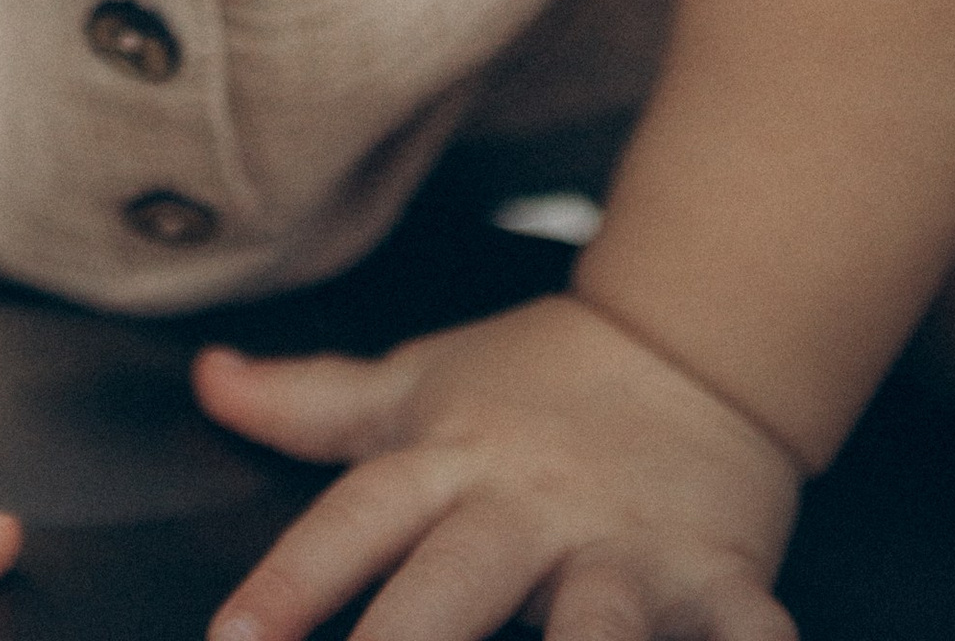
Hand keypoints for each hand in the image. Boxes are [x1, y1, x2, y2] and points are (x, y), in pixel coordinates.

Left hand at [192, 291, 800, 640]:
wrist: (692, 342)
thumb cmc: (538, 384)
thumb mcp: (420, 387)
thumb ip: (310, 401)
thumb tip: (207, 377)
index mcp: (455, 463)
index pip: (356, 519)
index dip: (292, 582)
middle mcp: (533, 509)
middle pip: (456, 582)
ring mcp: (629, 549)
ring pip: (600, 624)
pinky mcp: (722, 580)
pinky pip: (746, 634)